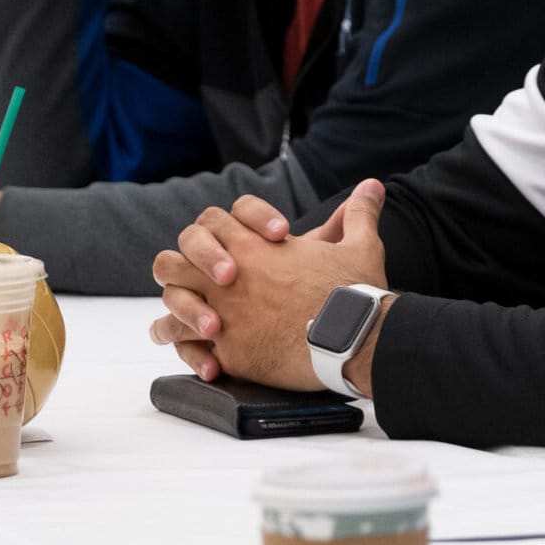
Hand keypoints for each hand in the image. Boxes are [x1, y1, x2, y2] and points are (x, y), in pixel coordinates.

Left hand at [148, 180, 387, 389]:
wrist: (353, 338)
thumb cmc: (355, 291)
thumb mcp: (360, 245)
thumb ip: (358, 213)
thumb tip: (372, 186)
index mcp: (254, 246)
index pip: (212, 221)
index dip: (220, 230)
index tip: (236, 248)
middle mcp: (229, 277)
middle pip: (174, 259)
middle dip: (181, 267)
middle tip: (193, 280)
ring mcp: (224, 314)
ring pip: (172, 303)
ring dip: (175, 310)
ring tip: (173, 322)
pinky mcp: (229, 351)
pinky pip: (189, 349)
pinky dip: (189, 352)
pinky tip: (197, 359)